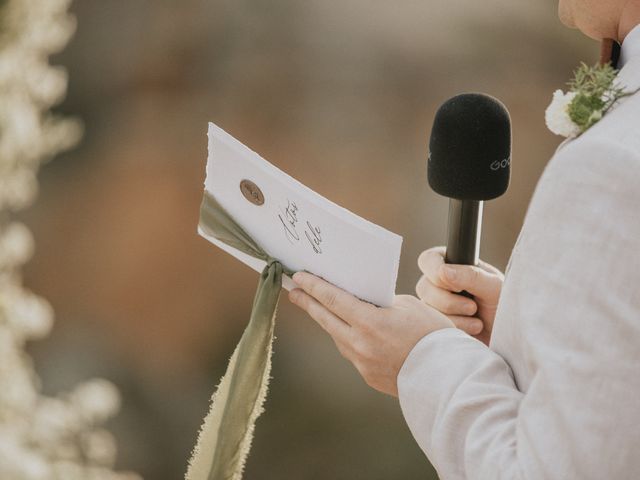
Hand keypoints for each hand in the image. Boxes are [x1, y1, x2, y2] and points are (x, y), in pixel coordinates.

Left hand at [288, 272, 453, 396]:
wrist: (447, 377)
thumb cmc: (433, 336)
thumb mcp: (408, 307)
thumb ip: (381, 304)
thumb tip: (366, 305)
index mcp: (369, 323)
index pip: (332, 300)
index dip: (313, 287)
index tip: (298, 278)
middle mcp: (359, 344)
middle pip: (325, 319)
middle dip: (308, 303)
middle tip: (295, 291)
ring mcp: (362, 363)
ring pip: (337, 337)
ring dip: (329, 322)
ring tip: (322, 309)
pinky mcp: (368, 376)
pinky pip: (352, 352)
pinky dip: (349, 339)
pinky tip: (351, 332)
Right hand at [415, 246, 503, 345]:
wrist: (509, 336)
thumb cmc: (506, 306)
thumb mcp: (494, 287)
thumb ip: (471, 276)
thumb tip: (442, 271)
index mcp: (453, 265)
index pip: (428, 259)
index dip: (435, 271)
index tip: (455, 285)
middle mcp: (440, 284)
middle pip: (423, 287)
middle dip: (449, 301)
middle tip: (473, 306)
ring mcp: (436, 305)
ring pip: (427, 309)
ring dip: (455, 317)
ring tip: (476, 319)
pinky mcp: (437, 325)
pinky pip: (433, 326)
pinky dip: (455, 328)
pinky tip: (470, 329)